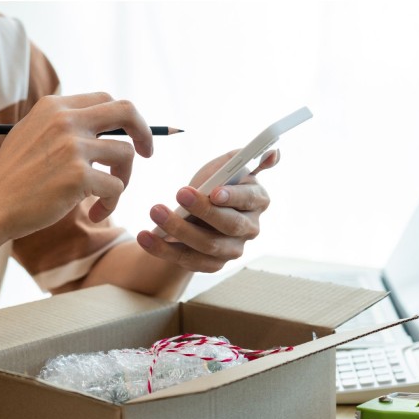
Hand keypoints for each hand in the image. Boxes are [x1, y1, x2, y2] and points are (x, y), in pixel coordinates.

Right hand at [0, 92, 152, 240]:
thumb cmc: (12, 179)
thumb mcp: (31, 135)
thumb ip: (62, 125)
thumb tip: (105, 126)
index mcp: (55, 107)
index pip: (105, 99)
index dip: (124, 119)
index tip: (129, 138)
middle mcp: (65, 120)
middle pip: (127, 111)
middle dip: (144, 132)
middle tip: (147, 154)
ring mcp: (73, 147)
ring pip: (125, 155)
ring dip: (122, 180)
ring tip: (103, 201)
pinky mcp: (78, 176)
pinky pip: (116, 186)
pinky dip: (110, 203)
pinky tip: (91, 214)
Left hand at [136, 149, 279, 272]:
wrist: (195, 211)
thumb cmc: (213, 183)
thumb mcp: (224, 166)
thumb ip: (242, 157)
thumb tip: (273, 153)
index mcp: (257, 200)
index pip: (249, 199)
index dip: (233, 197)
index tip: (214, 191)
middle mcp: (249, 229)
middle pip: (228, 225)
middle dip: (203, 211)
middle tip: (178, 194)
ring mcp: (231, 250)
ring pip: (207, 246)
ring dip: (179, 230)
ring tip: (155, 211)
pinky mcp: (211, 265)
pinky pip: (187, 261)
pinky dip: (163, 250)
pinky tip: (145, 236)